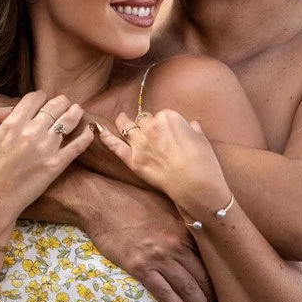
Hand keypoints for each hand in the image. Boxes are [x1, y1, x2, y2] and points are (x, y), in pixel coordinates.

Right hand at [0, 91, 93, 236]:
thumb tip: (9, 109)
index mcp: (12, 124)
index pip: (33, 99)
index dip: (39, 96)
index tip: (42, 99)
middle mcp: (32, 132)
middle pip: (54, 106)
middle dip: (60, 101)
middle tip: (63, 102)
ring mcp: (46, 148)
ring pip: (68, 121)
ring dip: (75, 112)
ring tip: (77, 110)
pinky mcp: (56, 164)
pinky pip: (77, 146)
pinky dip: (86, 135)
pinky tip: (89, 130)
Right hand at [84, 183, 213, 301]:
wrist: (102, 203)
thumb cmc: (132, 200)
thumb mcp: (165, 205)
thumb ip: (181, 221)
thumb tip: (196, 234)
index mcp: (184, 229)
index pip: (208, 258)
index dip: (217, 274)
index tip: (220, 283)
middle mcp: (176, 245)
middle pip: (201, 276)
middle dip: (210, 294)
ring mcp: (158, 258)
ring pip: (186, 287)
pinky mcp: (140, 267)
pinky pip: (163, 292)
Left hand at [99, 110, 228, 219]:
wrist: (196, 186)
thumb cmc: (204, 162)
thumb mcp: (202, 139)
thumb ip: (192, 129)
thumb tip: (191, 125)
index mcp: (169, 117)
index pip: (161, 115)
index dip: (164, 123)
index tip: (167, 130)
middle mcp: (152, 127)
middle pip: (144, 120)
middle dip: (146, 124)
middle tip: (150, 131)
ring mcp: (140, 143)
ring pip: (126, 127)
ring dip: (123, 122)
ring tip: (121, 119)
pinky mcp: (133, 160)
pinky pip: (115, 146)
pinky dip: (105, 137)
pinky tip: (98, 130)